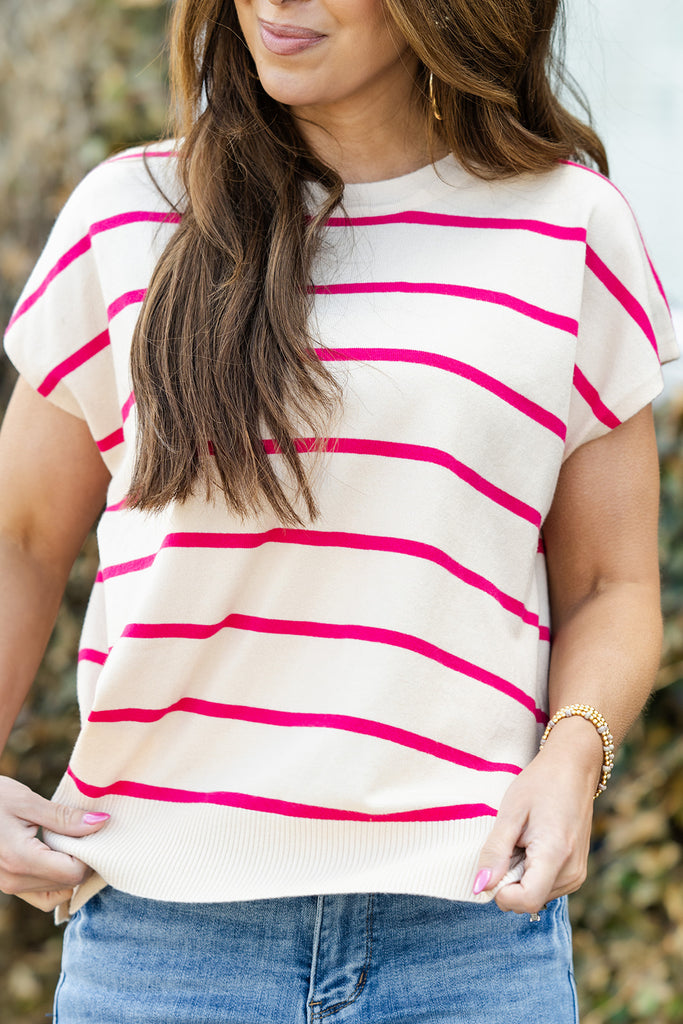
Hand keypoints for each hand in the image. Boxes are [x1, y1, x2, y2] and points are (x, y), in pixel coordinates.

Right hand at [0, 776, 109, 911]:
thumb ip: (64, 818)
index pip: (73, 874)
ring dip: (69, 872)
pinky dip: (55, 878)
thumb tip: (101, 823)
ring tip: (67, 841)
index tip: (92, 831)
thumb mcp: (28, 802)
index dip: (90, 855)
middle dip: (82, 861)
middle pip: (67, 885)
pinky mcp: (8, 884)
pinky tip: (57, 852)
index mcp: (20, 859)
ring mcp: (8, 886)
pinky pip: (41, 893)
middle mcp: (13, 881)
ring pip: (56, 894)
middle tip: (81, 833)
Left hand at [473, 718, 600, 912]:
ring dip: (520, 875)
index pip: (525, 901)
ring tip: (524, 840)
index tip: (494, 863)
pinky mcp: (576, 874)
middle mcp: (572, 874)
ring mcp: (577, 876)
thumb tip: (480, 887)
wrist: (573, 768)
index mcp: (556, 855)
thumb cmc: (540, 784)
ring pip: (534, 895)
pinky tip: (533, 845)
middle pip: (527, 900)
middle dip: (509, 879)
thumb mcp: (510, 813)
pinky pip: (544, 886)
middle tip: (511, 841)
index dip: (501, 891)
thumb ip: (494, 852)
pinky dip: (532, 872)